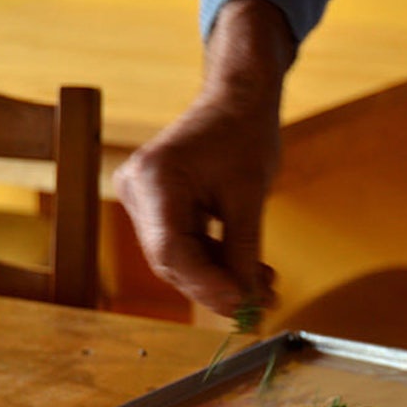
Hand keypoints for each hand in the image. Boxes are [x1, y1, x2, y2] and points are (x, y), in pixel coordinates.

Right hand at [114, 0, 295, 318]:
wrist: (238, 98)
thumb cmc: (244, 132)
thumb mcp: (250, 196)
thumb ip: (243, 250)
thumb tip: (246, 301)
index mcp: (155, 178)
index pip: (171, 250)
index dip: (207, 285)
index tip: (244, 304)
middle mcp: (139, 191)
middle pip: (175, 261)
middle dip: (220, 288)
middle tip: (261, 307)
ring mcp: (145, 201)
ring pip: (183, 261)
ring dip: (224, 280)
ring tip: (266, 291)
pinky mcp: (159, 209)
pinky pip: (187, 248)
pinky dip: (220, 264)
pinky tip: (252, 274)